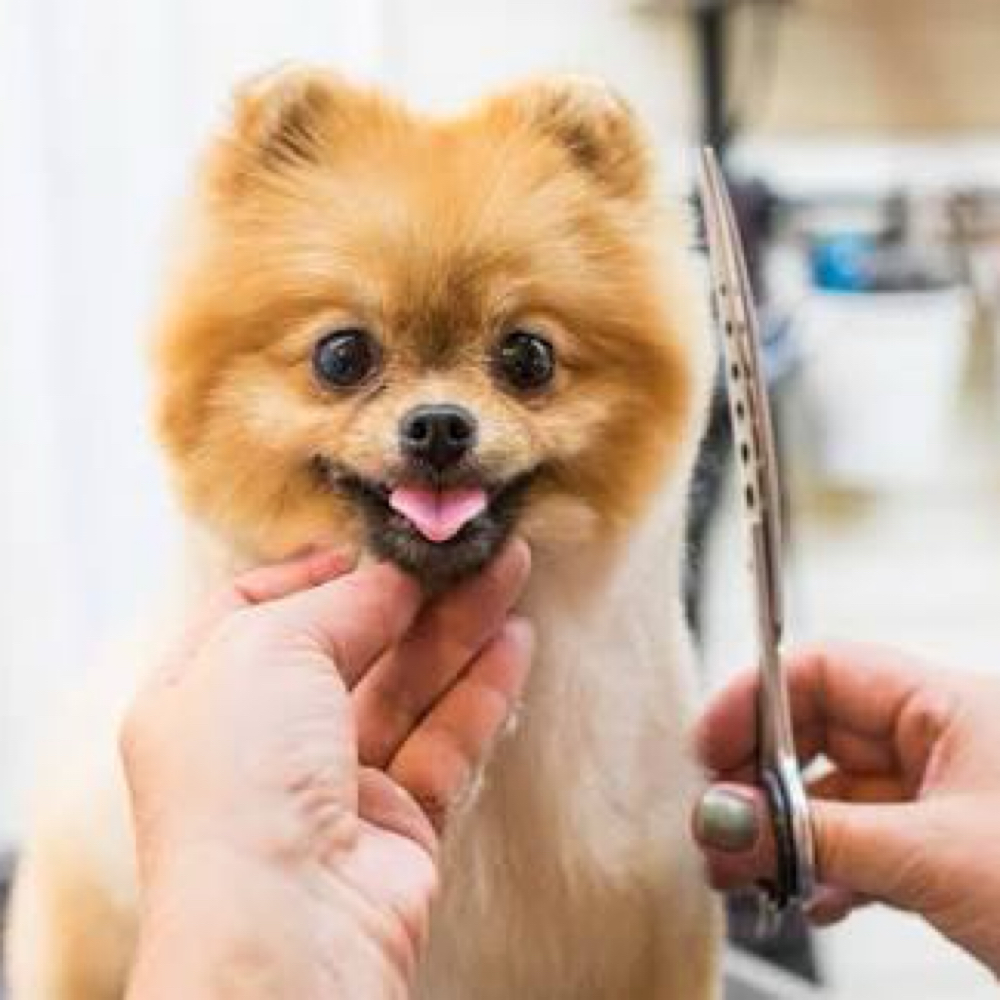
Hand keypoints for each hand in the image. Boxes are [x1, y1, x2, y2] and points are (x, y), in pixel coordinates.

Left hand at [123, 542, 531, 999]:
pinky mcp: (396, 821)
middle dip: (410, 592)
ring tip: (510, 569)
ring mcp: (331, 783)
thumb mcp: (268, 649)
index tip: (370, 542)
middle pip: (348, 644)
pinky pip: (444, 741)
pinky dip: (480, 691)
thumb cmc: (244, 777)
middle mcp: (263, 738)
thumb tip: (395, 575)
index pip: (253, 611)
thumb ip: (341, 603)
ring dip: (459, 628)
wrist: (287, 928)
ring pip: (406, 687)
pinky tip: (515, 642)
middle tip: (470, 546)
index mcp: (201, 694)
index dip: (311, 572)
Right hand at [692, 645, 999, 975]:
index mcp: (945, 705)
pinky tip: (809, 899)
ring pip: (832, 792)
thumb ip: (818, 836)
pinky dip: (824, 868)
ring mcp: (938, 796)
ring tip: (746, 874)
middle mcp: (938, 740)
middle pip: (815, 733)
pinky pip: (859, 840)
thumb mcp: (934, 857)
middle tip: (718, 828)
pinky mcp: (940, 849)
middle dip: (759, 779)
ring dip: (785, 832)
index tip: (709, 753)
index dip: (755, 702)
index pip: (821, 672)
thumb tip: (724, 820)